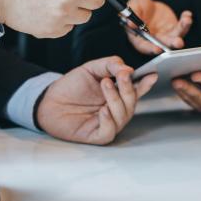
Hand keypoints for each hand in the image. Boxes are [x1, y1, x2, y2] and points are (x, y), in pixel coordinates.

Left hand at [36, 57, 157, 144]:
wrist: (49, 100)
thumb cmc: (71, 87)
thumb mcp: (91, 69)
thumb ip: (110, 65)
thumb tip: (128, 69)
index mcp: (117, 93)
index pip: (136, 89)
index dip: (145, 83)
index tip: (152, 74)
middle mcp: (116, 109)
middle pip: (132, 102)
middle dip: (129, 88)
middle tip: (121, 76)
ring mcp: (108, 123)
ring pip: (123, 115)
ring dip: (116, 99)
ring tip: (105, 84)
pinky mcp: (97, 135)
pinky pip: (110, 131)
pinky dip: (108, 120)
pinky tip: (103, 110)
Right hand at [126, 0, 192, 54]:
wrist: (149, 5)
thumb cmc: (138, 8)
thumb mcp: (133, 7)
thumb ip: (132, 16)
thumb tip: (130, 24)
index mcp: (141, 39)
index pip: (145, 47)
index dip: (151, 49)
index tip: (157, 49)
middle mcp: (155, 40)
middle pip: (163, 44)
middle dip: (171, 43)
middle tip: (178, 42)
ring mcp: (166, 36)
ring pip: (176, 36)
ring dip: (182, 29)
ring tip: (186, 21)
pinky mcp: (174, 29)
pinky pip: (182, 26)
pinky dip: (185, 21)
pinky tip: (187, 15)